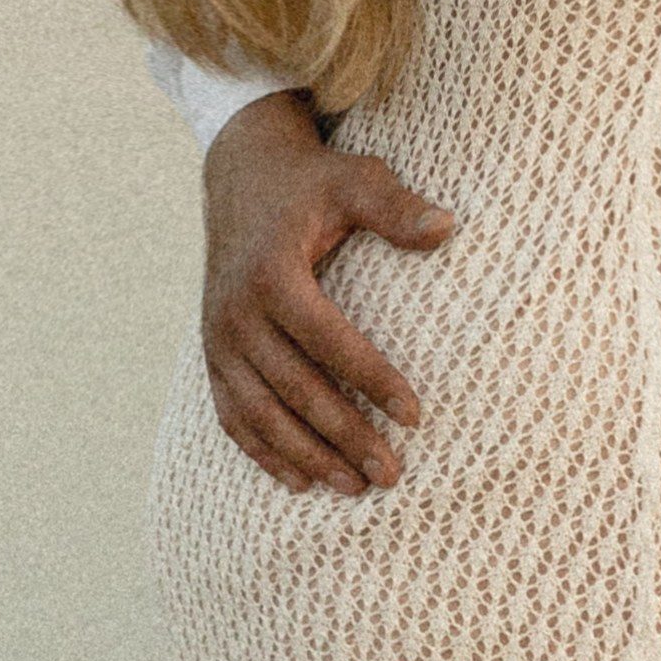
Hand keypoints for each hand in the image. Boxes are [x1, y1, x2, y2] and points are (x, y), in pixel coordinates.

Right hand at [200, 89, 453, 494]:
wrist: (242, 173)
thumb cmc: (311, 180)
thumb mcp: (355, 179)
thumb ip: (396, 207)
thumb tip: (448, 227)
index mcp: (271, 274)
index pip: (327, 341)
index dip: (371, 381)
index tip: (415, 416)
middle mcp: (236, 313)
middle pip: (294, 390)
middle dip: (345, 437)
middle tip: (393, 474)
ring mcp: (218, 338)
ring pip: (260, 414)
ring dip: (307, 456)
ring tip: (356, 487)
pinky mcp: (212, 353)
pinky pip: (232, 415)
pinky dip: (263, 451)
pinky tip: (300, 481)